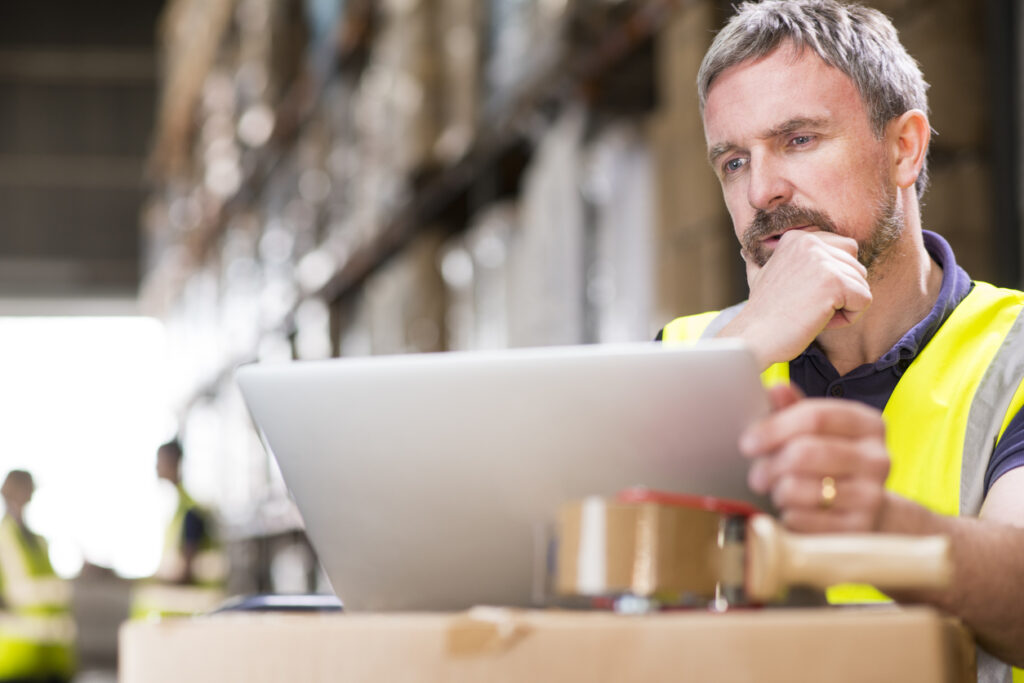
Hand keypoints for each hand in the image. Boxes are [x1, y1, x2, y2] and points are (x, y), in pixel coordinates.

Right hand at [719, 230, 871, 369]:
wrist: (754, 337)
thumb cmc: (760, 314)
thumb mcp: (760, 275)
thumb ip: (769, 261)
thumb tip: (746, 251)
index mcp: (797, 237)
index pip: (846, 249)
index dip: (831, 279)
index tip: (802, 293)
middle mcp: (810, 242)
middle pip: (856, 267)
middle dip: (840, 293)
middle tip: (806, 306)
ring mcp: (822, 261)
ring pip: (862, 285)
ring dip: (842, 306)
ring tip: (810, 313)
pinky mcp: (834, 282)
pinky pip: (864, 300)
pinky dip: (848, 318)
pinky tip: (819, 320)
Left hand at [741, 383, 890, 531]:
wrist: (871, 514)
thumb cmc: (833, 465)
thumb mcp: (818, 433)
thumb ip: (793, 409)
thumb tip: (775, 389)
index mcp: (868, 424)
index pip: (814, 416)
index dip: (773, 428)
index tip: (747, 443)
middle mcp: (877, 458)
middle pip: (804, 453)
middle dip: (769, 465)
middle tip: (757, 476)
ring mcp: (872, 496)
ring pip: (797, 488)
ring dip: (777, 491)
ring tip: (780, 492)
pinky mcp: (858, 529)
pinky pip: (801, 519)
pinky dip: (787, 515)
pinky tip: (794, 511)